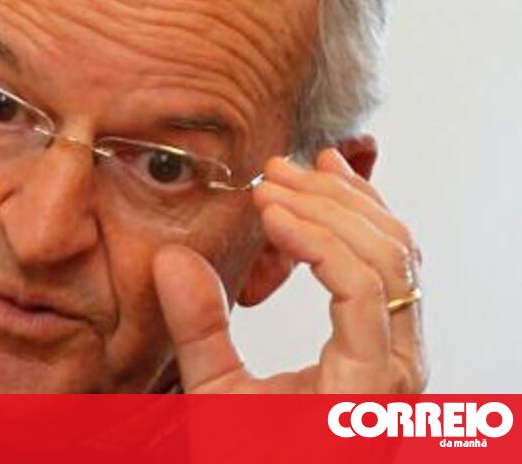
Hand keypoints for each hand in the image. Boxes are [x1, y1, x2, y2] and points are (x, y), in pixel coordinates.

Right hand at [152, 149, 426, 393]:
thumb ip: (199, 331)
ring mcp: (404, 355)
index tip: (263, 205)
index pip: (360, 288)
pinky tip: (337, 193)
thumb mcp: (217, 405)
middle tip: (271, 175)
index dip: (314, 235)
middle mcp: (400, 368)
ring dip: (350, 206)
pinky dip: (367, 225)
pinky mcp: (395, 344)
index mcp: (364, 389)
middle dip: (328, 205)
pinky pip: (396, 271)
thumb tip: (172, 258)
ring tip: (299, 170)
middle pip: (388, 260)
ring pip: (400, 258)